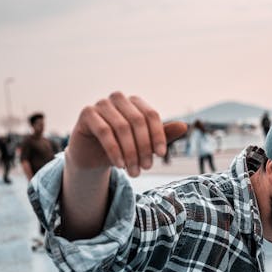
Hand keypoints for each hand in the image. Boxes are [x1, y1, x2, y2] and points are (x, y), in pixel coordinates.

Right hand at [66, 91, 186, 176]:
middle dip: (144, 147)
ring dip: (130, 152)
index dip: (158, 135)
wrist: (92, 158)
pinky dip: (115, 150)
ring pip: (122, 127)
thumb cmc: (120, 149)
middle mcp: (118, 99)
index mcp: (134, 102)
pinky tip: (120, 165)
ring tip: (134, 171)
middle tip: (146, 168)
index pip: (151, 115)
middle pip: (137, 121)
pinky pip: (104, 131)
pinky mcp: (87, 113)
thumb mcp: (142, 145)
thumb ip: (162, 136)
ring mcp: (101, 104)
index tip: (161, 155)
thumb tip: (184, 126)